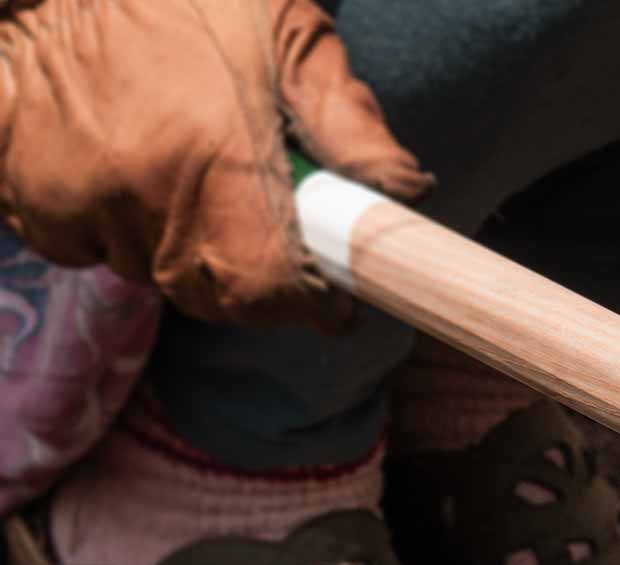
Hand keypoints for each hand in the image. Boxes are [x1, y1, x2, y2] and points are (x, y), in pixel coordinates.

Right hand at [0, 0, 430, 329]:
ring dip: (186, 252)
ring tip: (192, 180)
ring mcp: (76, 199)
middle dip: (255, 282)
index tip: (331, 300)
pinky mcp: (31, 195)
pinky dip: (116, 230)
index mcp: (212, 159)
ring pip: (155, 276)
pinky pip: (87, 250)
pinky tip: (130, 175)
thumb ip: (345, 115)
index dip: (307, 304)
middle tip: (268, 233)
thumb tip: (406, 192)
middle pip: (215, 297)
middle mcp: (138, 192)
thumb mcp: (281, 26)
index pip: (266, 292)